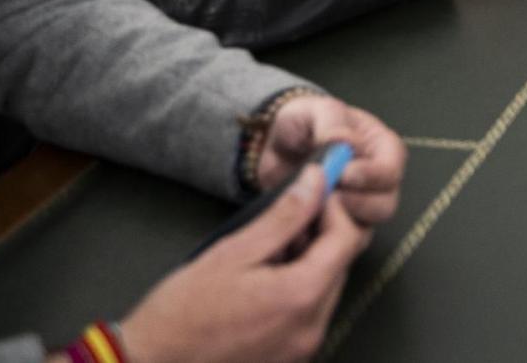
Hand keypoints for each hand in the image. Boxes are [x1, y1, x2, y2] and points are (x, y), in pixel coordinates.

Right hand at [116, 165, 369, 362]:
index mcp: (302, 297)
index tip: (316, 191)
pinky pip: (307, 315)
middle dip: (320, 235)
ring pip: (324, 289)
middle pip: (339, 266)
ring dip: (307, 263)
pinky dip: (296, 291)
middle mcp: (311, 328)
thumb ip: (283, 216)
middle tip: (284, 219)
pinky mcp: (288, 359)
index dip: (333, 209)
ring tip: (265, 252)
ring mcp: (301, 349)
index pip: (346, 240)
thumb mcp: (232, 253)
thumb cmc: (180, 315)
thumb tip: (316, 182)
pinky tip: (262, 282)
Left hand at [253, 95, 406, 227]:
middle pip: (385, 204)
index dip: (373, 176)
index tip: (344, 174)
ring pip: (365, 228)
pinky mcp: (336, 229)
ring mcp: (358, 208)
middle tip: (327, 195)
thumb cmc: (302, 122)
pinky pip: (337, 244)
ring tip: (312, 208)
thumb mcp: (315, 109)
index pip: (392, 169)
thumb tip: (345, 144)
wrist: (272, 147)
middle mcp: (376, 182)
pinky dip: (321, 238)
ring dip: (339, 223)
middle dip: (357, 204)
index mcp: (381, 148)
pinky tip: (301, 223)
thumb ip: (332, 121)